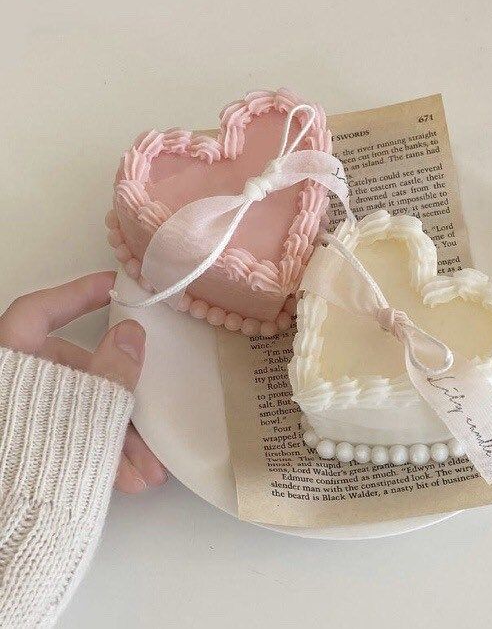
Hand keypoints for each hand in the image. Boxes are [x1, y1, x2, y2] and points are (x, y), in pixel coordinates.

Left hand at [0, 271, 166, 493]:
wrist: (14, 532)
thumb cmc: (40, 460)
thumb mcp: (87, 408)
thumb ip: (114, 368)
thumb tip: (132, 332)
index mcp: (11, 364)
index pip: (38, 312)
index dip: (76, 294)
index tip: (113, 288)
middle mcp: (14, 386)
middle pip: (75, 374)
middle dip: (119, 402)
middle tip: (149, 416)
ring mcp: (22, 418)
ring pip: (78, 411)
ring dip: (118, 437)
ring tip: (148, 469)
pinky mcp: (30, 447)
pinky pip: (71, 439)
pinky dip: (100, 453)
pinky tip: (130, 478)